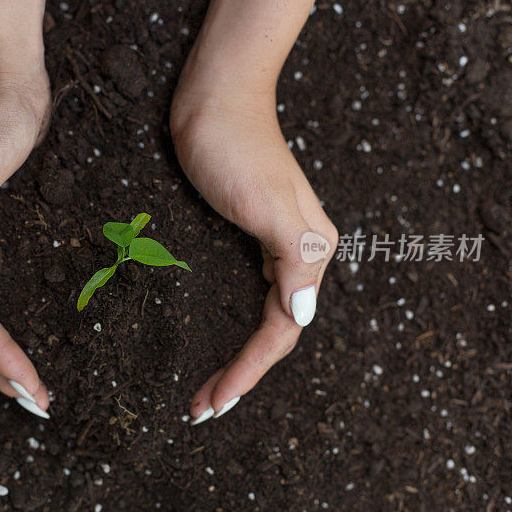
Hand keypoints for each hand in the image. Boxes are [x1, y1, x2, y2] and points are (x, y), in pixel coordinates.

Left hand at [171, 80, 337, 424]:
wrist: (213, 101)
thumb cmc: (234, 148)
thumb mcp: (264, 203)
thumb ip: (293, 258)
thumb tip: (304, 313)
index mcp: (309, 254)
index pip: (281, 332)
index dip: (248, 372)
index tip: (213, 403)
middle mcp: (299, 256)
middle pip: (272, 333)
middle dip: (240, 374)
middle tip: (202, 410)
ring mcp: (275, 246)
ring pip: (261, 318)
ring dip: (237, 356)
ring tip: (207, 389)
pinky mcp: (250, 235)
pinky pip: (249, 294)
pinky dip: (231, 324)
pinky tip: (219, 338)